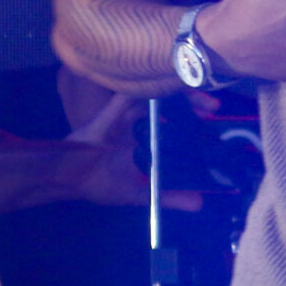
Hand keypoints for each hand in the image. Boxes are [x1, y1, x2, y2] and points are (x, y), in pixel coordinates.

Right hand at [54, 90, 202, 209]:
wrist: (69, 177)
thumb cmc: (102, 184)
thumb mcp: (140, 194)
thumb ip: (168, 195)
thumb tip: (200, 203)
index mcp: (147, 141)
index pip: (176, 126)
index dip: (196, 120)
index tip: (216, 122)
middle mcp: (140, 125)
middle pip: (171, 107)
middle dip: (193, 104)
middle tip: (215, 108)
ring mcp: (126, 117)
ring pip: (156, 98)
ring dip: (177, 96)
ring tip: (201, 99)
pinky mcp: (111, 112)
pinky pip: (128, 96)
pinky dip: (143, 90)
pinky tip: (163, 82)